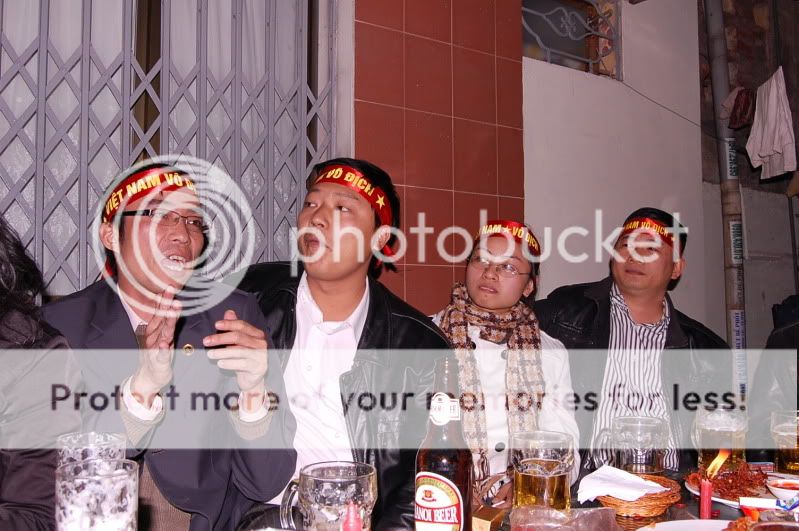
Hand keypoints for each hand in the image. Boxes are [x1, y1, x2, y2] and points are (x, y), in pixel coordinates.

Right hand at [130, 288, 179, 406]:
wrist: (148, 376)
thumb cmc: (157, 355)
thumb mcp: (161, 337)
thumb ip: (165, 322)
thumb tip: (169, 304)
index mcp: (155, 330)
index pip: (160, 313)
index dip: (164, 301)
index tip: (168, 288)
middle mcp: (154, 337)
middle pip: (161, 318)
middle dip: (166, 304)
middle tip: (170, 291)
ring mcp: (155, 349)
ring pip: (163, 333)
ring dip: (168, 320)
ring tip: (174, 308)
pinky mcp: (159, 361)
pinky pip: (161, 355)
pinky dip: (162, 349)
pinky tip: (164, 344)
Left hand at [204, 310, 267, 410]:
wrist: (252, 379)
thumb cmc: (244, 359)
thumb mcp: (238, 343)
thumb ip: (234, 328)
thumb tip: (229, 312)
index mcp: (257, 335)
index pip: (242, 326)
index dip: (229, 324)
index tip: (216, 325)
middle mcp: (261, 344)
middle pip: (239, 337)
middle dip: (221, 338)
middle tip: (207, 341)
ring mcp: (261, 356)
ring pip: (239, 351)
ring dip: (222, 352)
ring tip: (210, 354)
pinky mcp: (258, 368)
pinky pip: (242, 364)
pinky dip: (229, 363)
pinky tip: (220, 363)